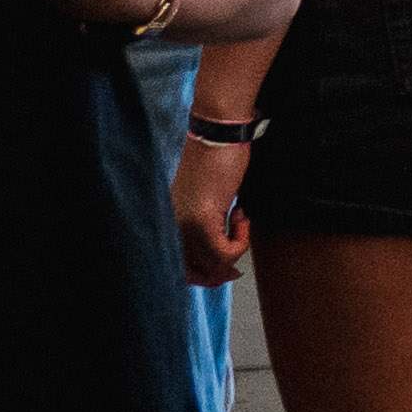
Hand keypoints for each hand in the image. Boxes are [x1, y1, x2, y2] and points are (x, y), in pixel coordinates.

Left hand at [170, 119, 259, 287]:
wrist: (219, 134)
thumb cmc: (217, 159)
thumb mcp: (209, 199)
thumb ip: (208, 226)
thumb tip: (223, 262)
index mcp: (170, 221)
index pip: (179, 267)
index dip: (203, 278)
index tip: (225, 274)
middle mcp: (172, 226)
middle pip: (196, 272)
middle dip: (220, 273)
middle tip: (237, 267)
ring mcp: (184, 225)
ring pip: (213, 264)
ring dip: (235, 249)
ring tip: (239, 220)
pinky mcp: (202, 220)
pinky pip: (225, 253)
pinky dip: (240, 241)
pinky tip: (241, 216)